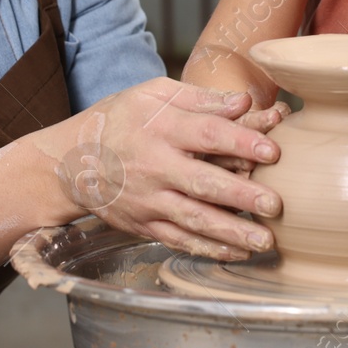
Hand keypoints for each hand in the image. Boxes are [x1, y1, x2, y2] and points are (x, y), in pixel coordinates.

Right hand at [45, 79, 283, 260]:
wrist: (71, 161)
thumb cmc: (122, 119)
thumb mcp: (153, 94)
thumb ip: (201, 99)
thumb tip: (245, 101)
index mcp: (161, 127)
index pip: (206, 134)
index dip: (240, 142)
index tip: (273, 151)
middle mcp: (155, 166)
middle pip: (203, 182)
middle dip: (241, 196)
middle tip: (276, 205)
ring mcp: (148, 200)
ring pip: (194, 219)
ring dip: (231, 232)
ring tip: (265, 242)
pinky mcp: (144, 224)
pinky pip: (179, 239)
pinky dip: (208, 249)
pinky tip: (237, 253)